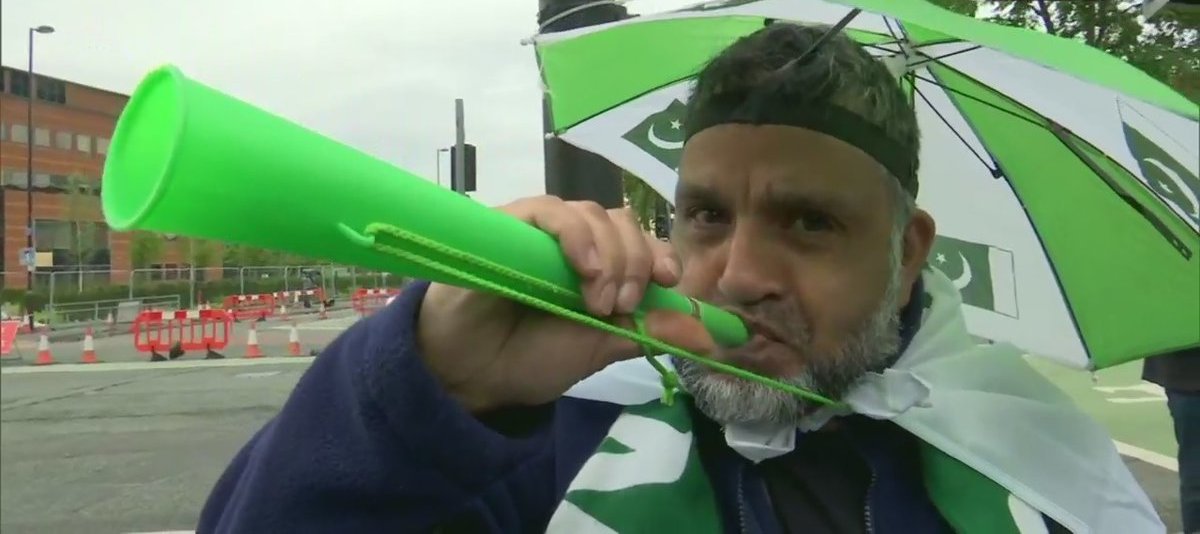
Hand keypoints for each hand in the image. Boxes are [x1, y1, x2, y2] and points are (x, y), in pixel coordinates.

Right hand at [416, 195, 715, 413]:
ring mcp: (537, 231)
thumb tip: (710, 335)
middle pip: (621, 222)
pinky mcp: (505, 227)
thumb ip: (650, 333)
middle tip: (623, 307)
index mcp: (596, 265)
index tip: (670, 283)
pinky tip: (583, 268)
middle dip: (636, 262)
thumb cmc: (531, 357)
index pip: (640, 239)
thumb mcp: (602, 347)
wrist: (471, 376)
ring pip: (589, 213)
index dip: (661, 254)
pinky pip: (547, 211)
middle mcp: (570, 241)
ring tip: (599, 302)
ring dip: (609, 254)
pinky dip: (573, 234)